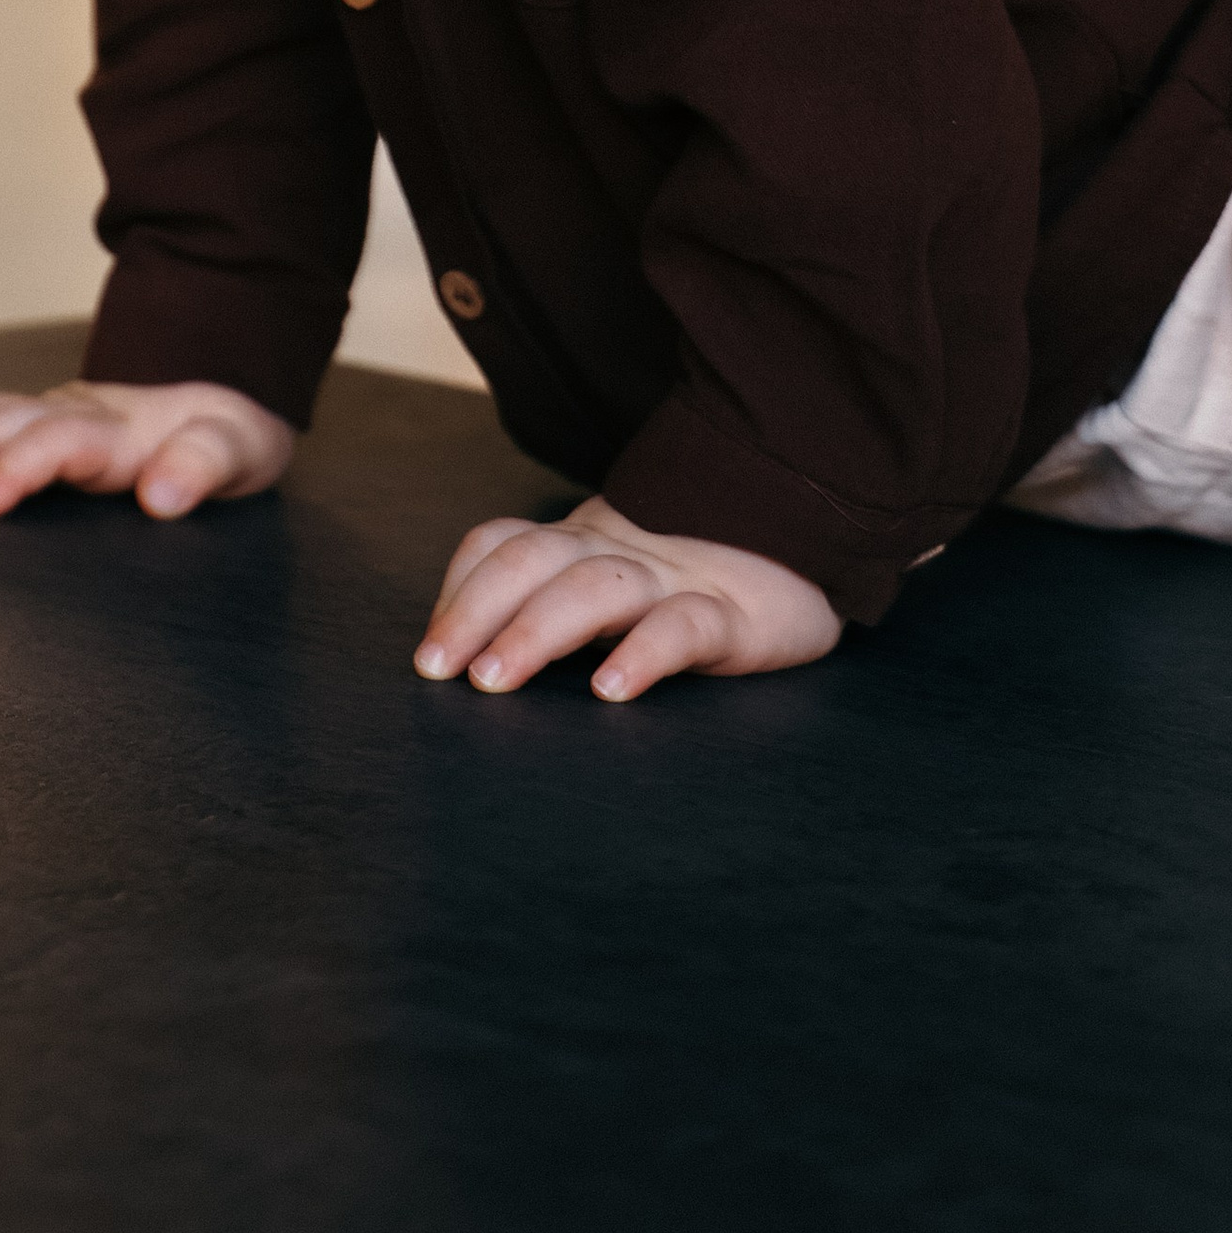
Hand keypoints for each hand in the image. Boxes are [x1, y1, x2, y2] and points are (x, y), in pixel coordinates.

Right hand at [0, 378, 294, 523]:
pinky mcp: (39, 423)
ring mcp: (52, 414)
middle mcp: (75, 412)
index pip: (58, 442)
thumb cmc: (226, 434)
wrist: (223, 394)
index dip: (17, 469)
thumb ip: (204, 466)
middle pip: (0, 424)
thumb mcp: (240, 449)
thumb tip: (161, 497)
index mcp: (120, 427)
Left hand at [412, 492, 839, 703]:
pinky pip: (684, 626)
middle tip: (438, 670)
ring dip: (536, 630)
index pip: (502, 544)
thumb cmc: (685, 587)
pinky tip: (612, 688)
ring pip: (596, 587)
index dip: (459, 588)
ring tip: (495, 679)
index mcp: (579, 545)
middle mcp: (616, 553)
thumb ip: (553, 606)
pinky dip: (643, 652)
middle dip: (475, 611)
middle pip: (532, 560)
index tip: (428, 653)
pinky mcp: (734, 616)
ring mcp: (674, 579)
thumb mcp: (610, 587)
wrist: (803, 549)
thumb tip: (471, 665)